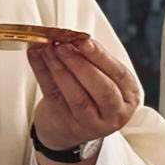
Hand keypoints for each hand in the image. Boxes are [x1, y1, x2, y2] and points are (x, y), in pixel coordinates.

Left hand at [27, 34, 140, 151]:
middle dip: (80, 63)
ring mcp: (92, 124)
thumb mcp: (99, 76)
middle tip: (63, 45)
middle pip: (102, 89)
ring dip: (60, 69)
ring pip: (78, 98)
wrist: (68, 126)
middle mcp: (115, 113)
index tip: (83, 40)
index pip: (118, 74)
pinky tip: (36, 56)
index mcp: (129, 96)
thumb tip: (71, 37)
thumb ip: (90, 58)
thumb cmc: (89, 93)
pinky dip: (42, 73)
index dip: (99, 56)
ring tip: (48, 49)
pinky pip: (54, 97)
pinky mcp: (68, 126)